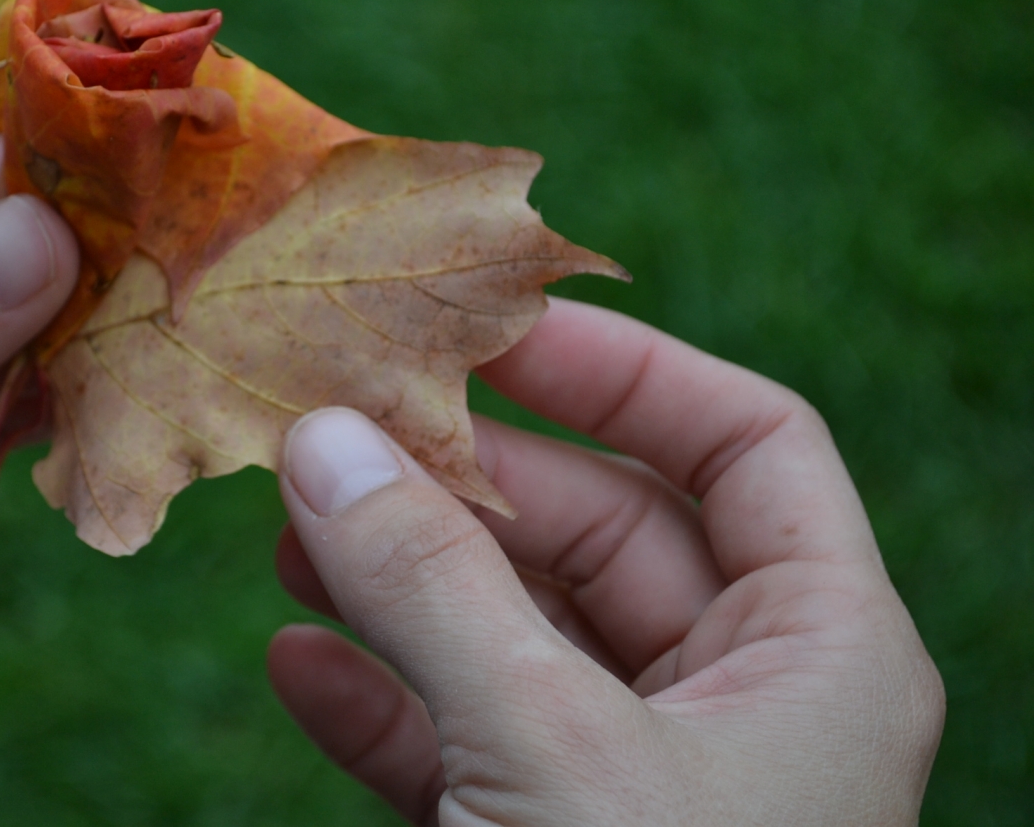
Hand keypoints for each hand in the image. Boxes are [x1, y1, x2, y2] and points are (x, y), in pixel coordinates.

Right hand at [268, 299, 943, 825]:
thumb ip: (437, 587)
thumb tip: (328, 436)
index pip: (746, 446)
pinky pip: (458, 739)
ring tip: (293, 519)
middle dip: (468, 479)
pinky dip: (376, 698)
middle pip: (602, 531)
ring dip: (401, 575)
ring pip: (513, 632)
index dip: (627, 371)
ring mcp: (633, 783)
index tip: (493, 327)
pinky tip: (296, 657)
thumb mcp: (551, 753)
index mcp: (816, 655)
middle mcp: (735, 705)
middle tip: (342, 421)